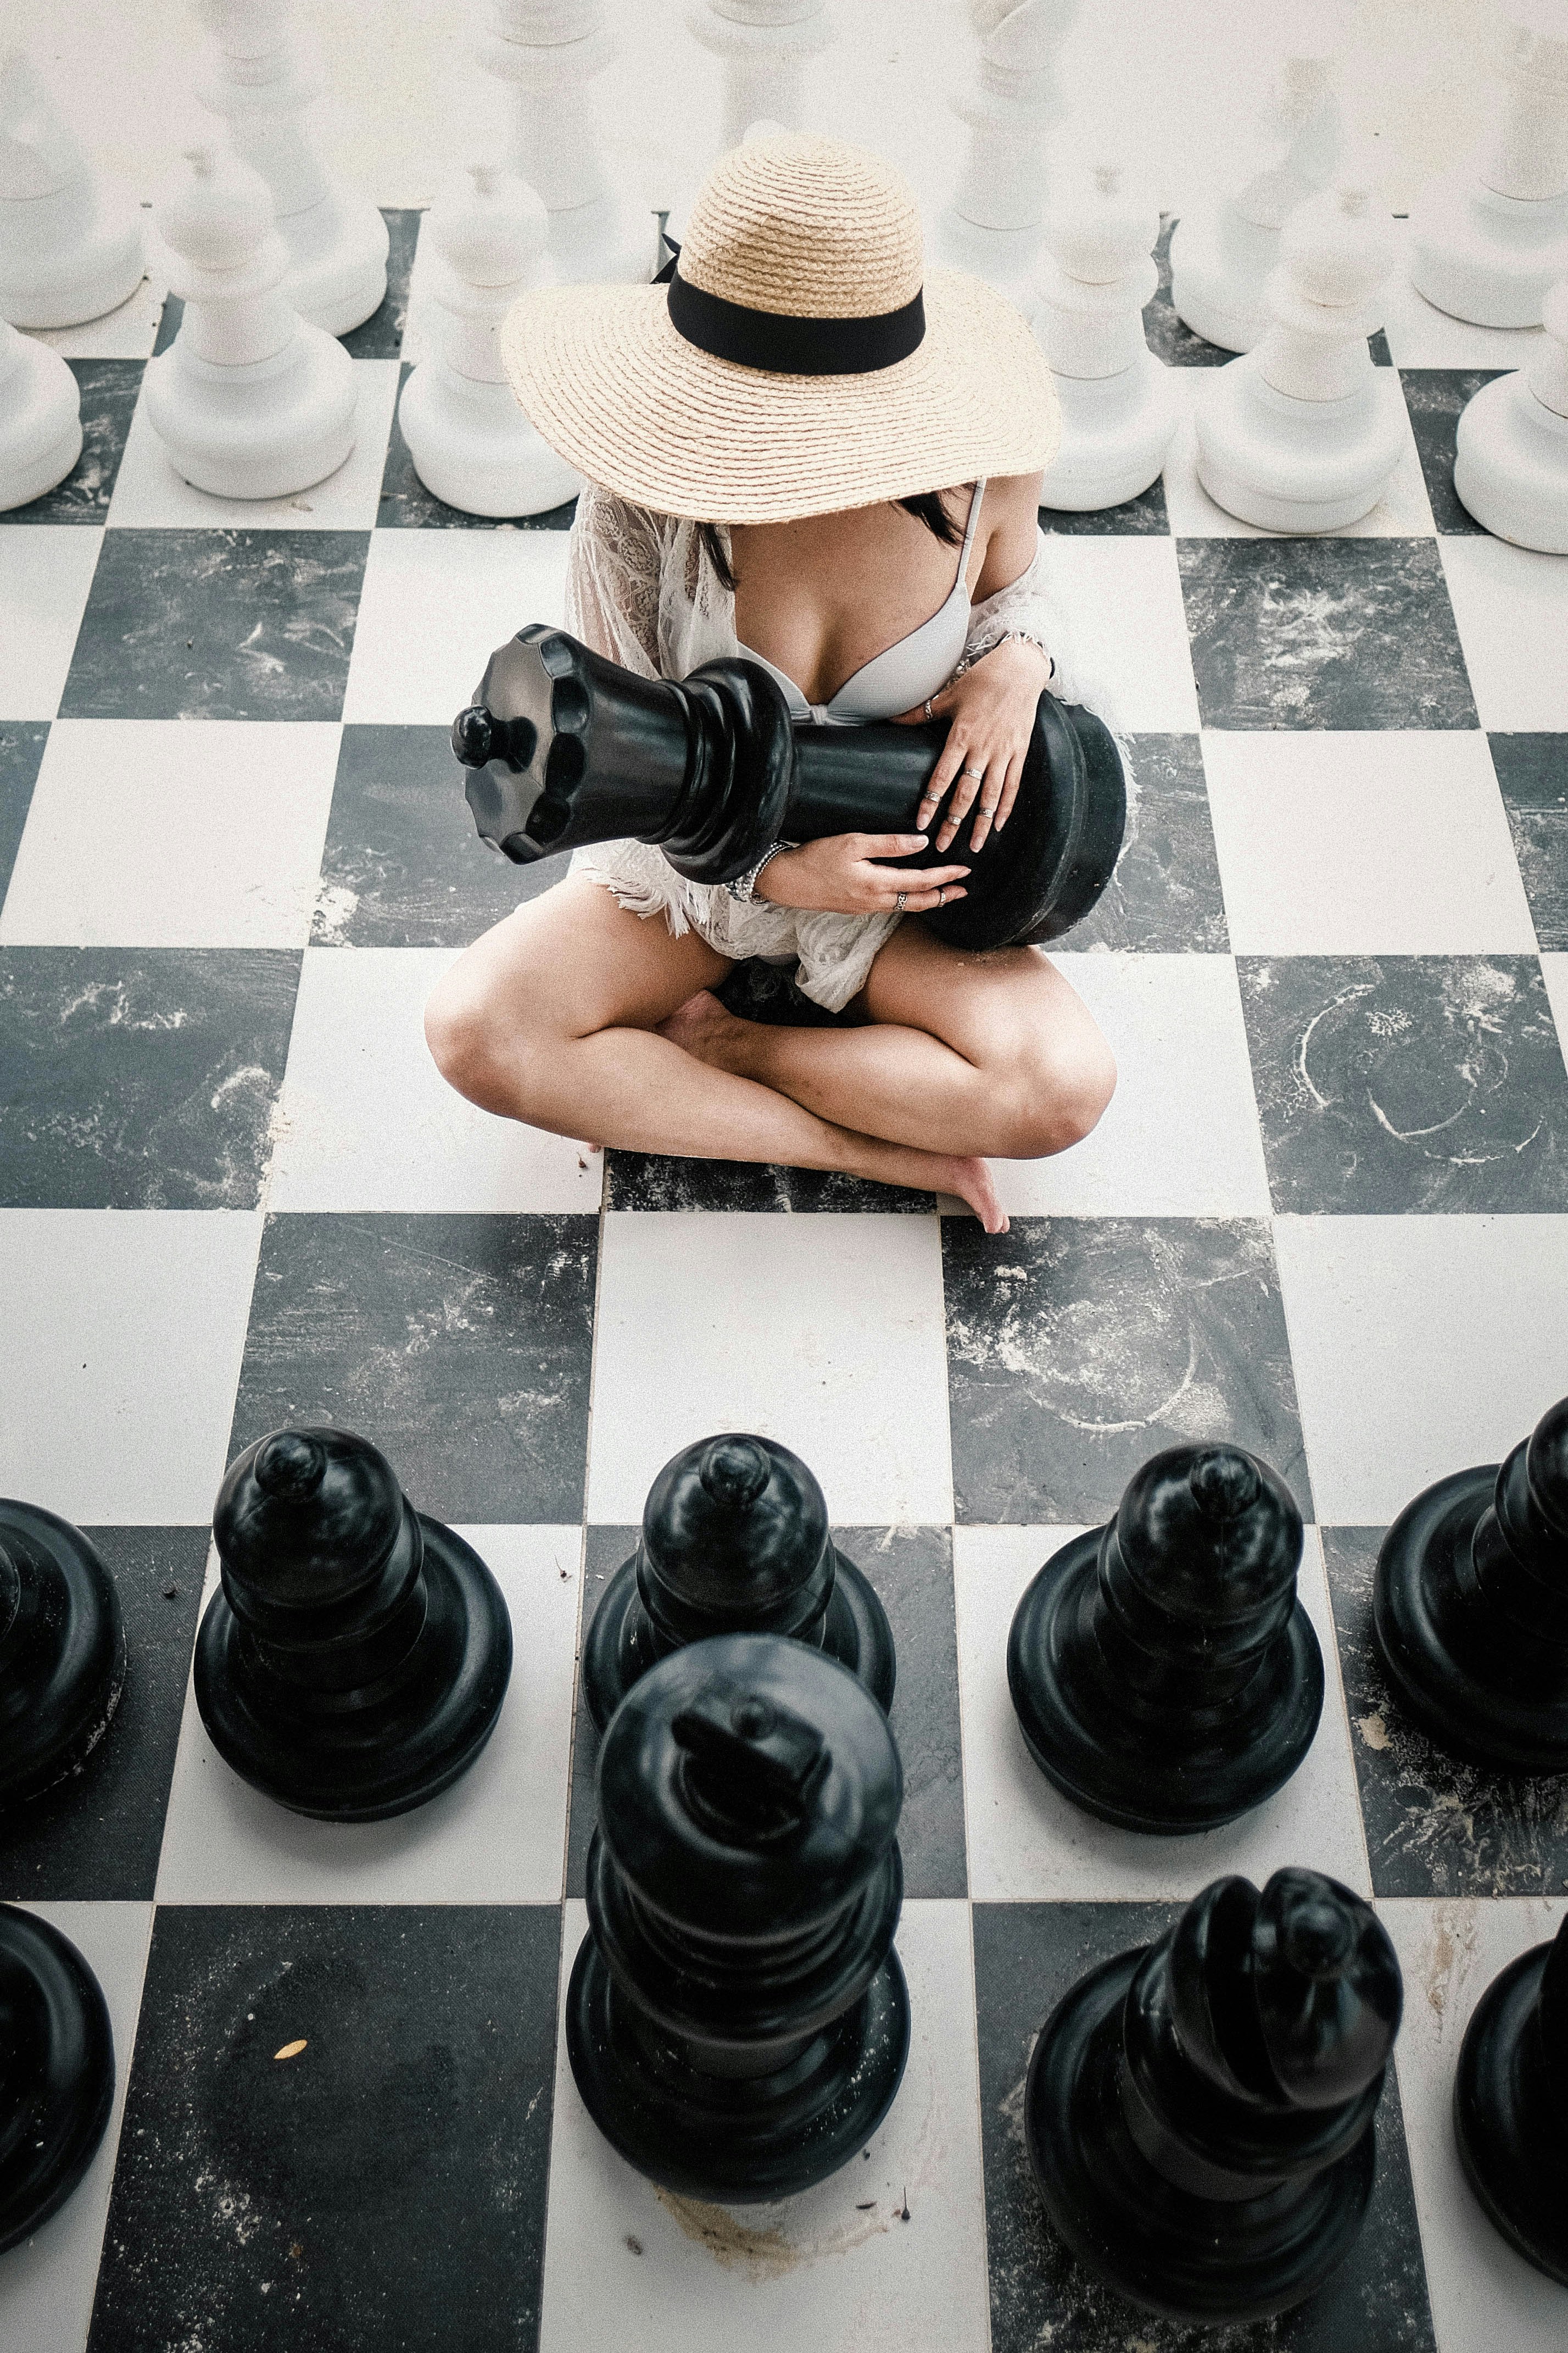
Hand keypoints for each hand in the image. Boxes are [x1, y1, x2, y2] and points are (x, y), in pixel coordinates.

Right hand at [755, 833, 968, 916]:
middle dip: (943, 896)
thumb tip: (921, 843)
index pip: (921, 881)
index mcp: (876, 884)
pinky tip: (911, 895)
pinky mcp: (857, 908)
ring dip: (928, 901)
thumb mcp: (852, 843)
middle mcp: (875, 901)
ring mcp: (866, 908)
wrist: (787, 882)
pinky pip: (892, 907)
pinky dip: (908, 901)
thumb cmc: (816, 858)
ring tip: (944, 894)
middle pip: (918, 902)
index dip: (945, 876)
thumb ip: (888, 844)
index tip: (964, 870)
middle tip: (963, 890)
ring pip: (905, 907)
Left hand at [893, 636, 1053, 852]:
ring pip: (991, 796)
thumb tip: (889, 719)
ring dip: (981, 823)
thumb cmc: (981, 681)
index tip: (922, 823)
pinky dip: (1005, 806)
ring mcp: (1003, 752)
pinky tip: (997, 824)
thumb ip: (919, 713)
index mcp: (961, 736)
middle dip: (954, 823)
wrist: (1019, 670)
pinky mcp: (1020, 752)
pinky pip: (1012, 785)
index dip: (932, 802)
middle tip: (943, 846)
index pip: (943, 777)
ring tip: (974, 846)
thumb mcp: (948, 695)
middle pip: (966, 794)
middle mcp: (983, 748)